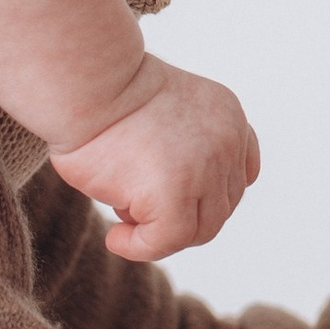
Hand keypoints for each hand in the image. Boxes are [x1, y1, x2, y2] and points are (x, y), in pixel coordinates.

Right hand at [49, 53, 260, 261]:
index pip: (242, 170)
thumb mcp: (165, 105)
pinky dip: (139, 247)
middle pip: (221, 205)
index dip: (213, 191)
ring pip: (199, 229)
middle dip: (183, 214)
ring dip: (161, 230)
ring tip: (123, 217)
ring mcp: (206, 171)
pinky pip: (165, 242)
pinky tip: (116, 239)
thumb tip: (167, 188)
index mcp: (226, 115)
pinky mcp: (174, 197)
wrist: (87, 81)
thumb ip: (184, 142)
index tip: (183, 197)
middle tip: (139, 211)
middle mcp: (226, 143)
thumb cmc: (104, 92)